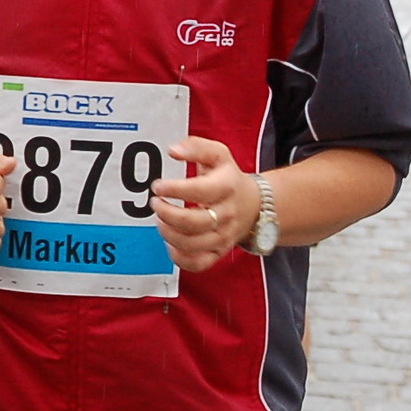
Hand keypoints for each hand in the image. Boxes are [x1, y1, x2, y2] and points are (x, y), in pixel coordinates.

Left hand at [150, 137, 259, 273]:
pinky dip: (180, 258)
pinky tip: (171, 243)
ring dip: (169, 233)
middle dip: (166, 213)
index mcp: (226, 187)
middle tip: (155, 203)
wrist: (254, 204)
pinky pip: (198, 264)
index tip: (158, 186)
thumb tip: (173, 150)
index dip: (174, 189)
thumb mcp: (218, 154)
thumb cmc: (229, 178)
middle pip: (192, 222)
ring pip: (192, 244)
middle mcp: (226, 214)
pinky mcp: (219, 252)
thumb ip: (195, 147)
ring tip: (160, 220)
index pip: (198, 191)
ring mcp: (223, 236)